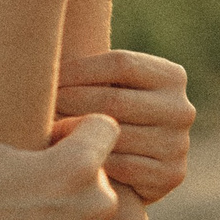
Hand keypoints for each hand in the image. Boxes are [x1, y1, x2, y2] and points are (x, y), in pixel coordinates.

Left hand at [56, 50, 193, 204]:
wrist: (132, 175)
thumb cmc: (107, 117)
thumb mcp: (109, 87)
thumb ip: (94, 70)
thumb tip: (44, 44)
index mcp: (173, 76)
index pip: (121, 63)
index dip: (78, 69)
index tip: (45, 76)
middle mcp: (182, 108)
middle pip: (114, 100)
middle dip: (69, 102)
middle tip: (37, 107)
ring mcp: (178, 144)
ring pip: (115, 135)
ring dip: (74, 135)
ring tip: (44, 131)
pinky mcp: (171, 175)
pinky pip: (121, 166)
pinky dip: (93, 163)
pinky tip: (68, 159)